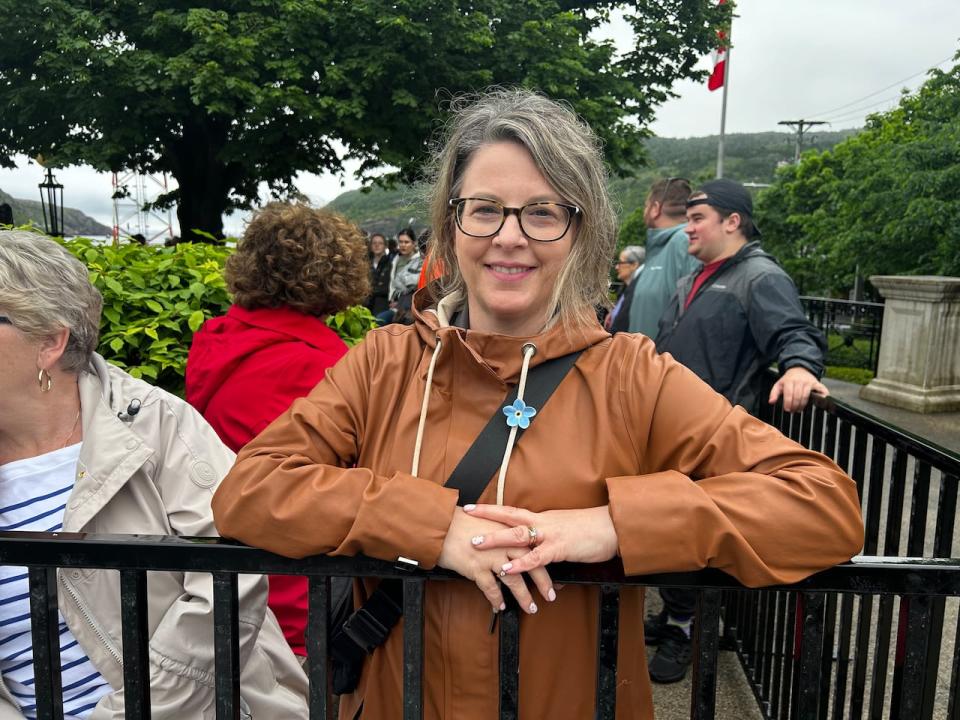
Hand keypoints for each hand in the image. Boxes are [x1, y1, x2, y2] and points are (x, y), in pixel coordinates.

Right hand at [437, 508, 554, 614]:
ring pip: (514, 580)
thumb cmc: (464, 523)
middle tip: (551, 595)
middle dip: (543, 582)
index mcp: (509, 530)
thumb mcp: (490, 523)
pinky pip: (491, 588)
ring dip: (524, 596)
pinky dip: (496, 599)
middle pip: (531, 564)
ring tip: (531, 608)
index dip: (547, 561)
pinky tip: (500, 606)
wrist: (442, 525)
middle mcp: (504, 543)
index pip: (535, 546)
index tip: (555, 573)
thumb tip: (516, 547)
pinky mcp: (477, 568)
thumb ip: (505, 535)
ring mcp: (491, 556)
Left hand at [464, 504, 617, 576]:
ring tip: (476, 545)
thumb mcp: (565, 531)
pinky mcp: (560, 548)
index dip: (492, 508)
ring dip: (496, 539)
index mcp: (543, 518)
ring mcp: (550, 534)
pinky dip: (520, 563)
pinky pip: (536, 557)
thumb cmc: (591, 531)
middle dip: (486, 516)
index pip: (512, 511)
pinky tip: (507, 569)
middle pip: (509, 516)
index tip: (472, 505)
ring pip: (517, 535)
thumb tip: (535, 551)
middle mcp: (543, 523)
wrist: (613, 528)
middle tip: (466, 514)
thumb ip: (547, 540)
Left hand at [768, 366, 828, 412]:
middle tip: (794, 411)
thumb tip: (771, 402)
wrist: (799, 369)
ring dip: (803, 405)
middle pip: (798, 396)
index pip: (789, 394)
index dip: (788, 403)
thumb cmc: (788, 379)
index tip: (788, 409)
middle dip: (795, 406)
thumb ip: (774, 393)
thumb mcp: (779, 384)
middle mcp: (800, 381)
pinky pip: (822, 390)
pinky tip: (819, 403)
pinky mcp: (817, 383)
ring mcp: (809, 382)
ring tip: (799, 409)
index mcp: (789, 381)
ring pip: (807, 396)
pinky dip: (823, 396)